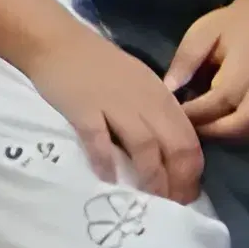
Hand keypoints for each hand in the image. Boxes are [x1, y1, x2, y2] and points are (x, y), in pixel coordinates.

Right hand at [21, 26, 205, 203]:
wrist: (56, 41)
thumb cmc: (98, 63)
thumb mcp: (139, 82)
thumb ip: (156, 112)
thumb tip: (169, 150)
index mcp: (161, 96)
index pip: (190, 141)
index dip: (192, 173)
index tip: (187, 195)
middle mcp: (145, 102)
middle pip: (174, 148)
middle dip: (177, 183)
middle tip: (172, 206)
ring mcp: (115, 105)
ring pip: (145, 149)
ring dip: (150, 180)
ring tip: (148, 202)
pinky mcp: (84, 109)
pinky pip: (99, 141)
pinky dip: (106, 162)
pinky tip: (108, 179)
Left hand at [168, 0, 248, 145]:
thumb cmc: (234, 23)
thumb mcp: (203, 32)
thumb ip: (186, 60)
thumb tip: (168, 88)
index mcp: (245, 67)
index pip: (219, 100)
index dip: (195, 113)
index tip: (171, 115)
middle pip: (243, 123)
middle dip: (213, 131)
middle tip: (187, 129)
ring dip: (228, 137)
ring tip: (202, 130)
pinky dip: (243, 135)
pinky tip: (222, 128)